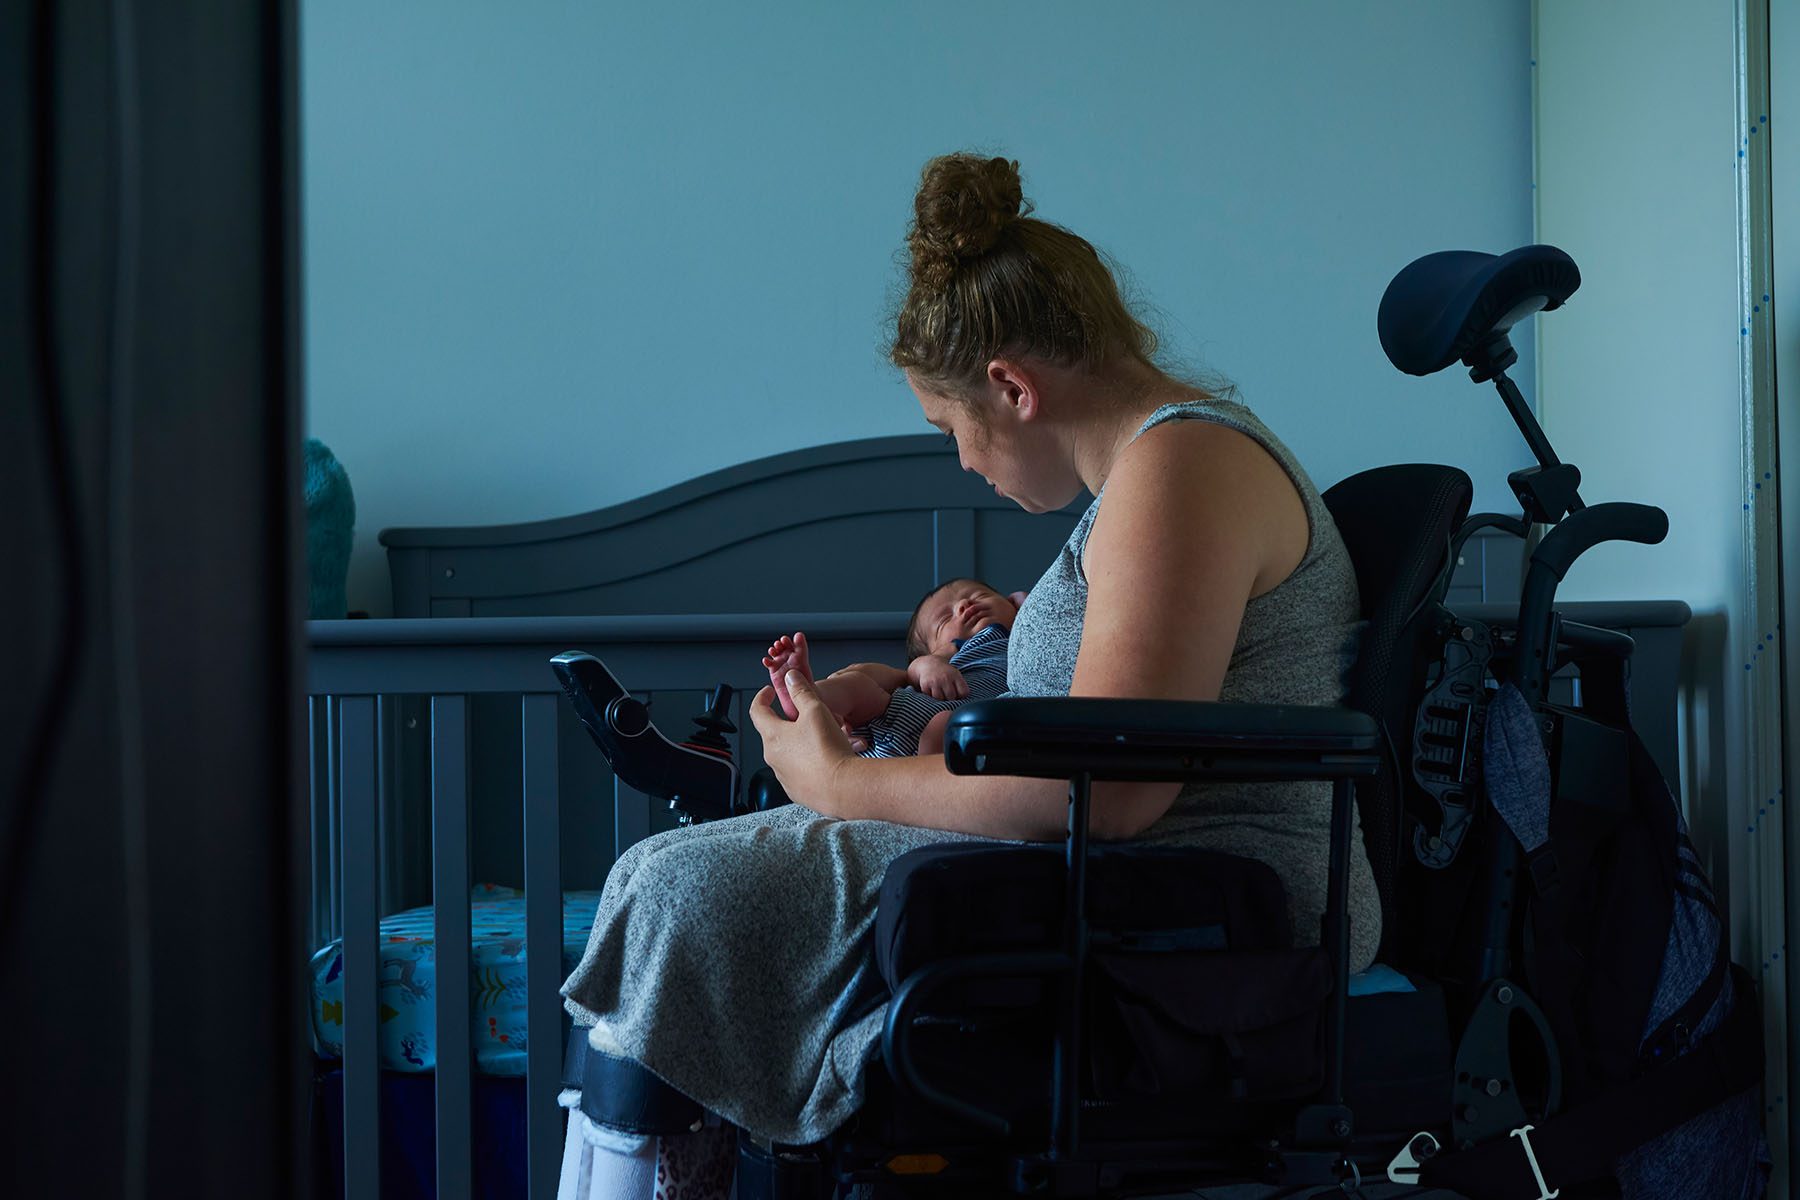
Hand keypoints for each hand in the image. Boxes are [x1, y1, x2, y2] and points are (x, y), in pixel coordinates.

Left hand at [749, 669, 859, 815]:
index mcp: (773, 735)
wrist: (842, 788)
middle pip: (772, 733)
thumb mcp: (815, 710)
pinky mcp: (796, 790)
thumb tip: (790, 678)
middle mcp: (773, 758)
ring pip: (785, 754)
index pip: (757, 711)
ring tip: (818, 740)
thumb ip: (800, 691)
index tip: (769, 692)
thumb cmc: (827, 750)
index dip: (762, 698)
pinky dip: (805, 764)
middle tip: (802, 716)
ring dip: (796, 745)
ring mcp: (783, 776)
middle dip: (785, 722)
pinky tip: (822, 761)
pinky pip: (796, 773)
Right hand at [909, 655, 967, 700]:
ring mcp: (935, 681)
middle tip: (946, 692)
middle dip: (949, 698)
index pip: (963, 692)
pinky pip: (930, 697)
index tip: (957, 693)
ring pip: (940, 698)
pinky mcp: (926, 685)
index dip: (961, 696)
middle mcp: (946, 678)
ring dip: (940, 697)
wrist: (929, 663)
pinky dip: (930, 695)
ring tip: (939, 690)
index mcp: (955, 675)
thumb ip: (960, 687)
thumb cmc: (945, 673)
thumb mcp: (955, 675)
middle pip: (951, 697)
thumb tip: (960, 703)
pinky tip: (931, 688)